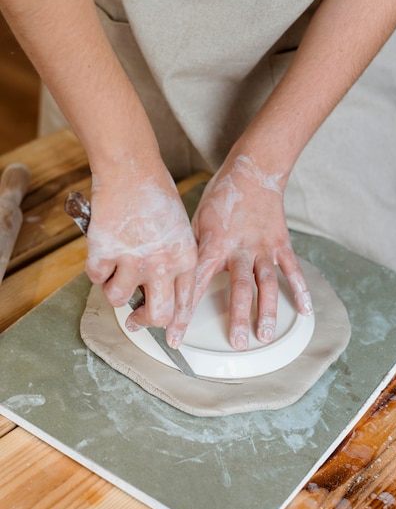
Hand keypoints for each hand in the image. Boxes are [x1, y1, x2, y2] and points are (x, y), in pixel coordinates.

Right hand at [85, 160, 197, 347]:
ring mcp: (133, 261)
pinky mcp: (105, 254)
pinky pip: (97, 278)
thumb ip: (176, 262)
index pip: (183, 305)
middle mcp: (162, 265)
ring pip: (119, 300)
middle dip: (143, 321)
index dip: (175, 325)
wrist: (132, 170)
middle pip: (157, 315)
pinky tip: (103, 251)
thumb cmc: (157, 196)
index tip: (170, 338)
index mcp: (185, 260)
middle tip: (135, 318)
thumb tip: (162, 290)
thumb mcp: (181, 231)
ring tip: (115, 272)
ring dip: (114, 290)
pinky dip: (96, 270)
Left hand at [191, 153, 312, 350]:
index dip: (184, 312)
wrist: (253, 170)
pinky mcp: (280, 243)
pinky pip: (292, 270)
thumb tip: (172, 278)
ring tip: (264, 335)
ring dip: (267, 310)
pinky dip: (301, 290)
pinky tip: (305, 312)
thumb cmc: (220, 196)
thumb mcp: (195, 219)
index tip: (175, 335)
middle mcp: (239, 248)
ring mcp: (263, 247)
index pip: (195, 284)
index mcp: (213, 243)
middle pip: (239, 287)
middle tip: (237, 343)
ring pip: (267, 282)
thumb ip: (189, 250)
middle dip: (237, 317)